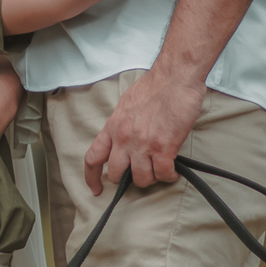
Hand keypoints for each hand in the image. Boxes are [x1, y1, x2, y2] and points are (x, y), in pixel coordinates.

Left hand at [83, 65, 206, 191]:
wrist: (174, 77)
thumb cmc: (154, 86)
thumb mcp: (126, 105)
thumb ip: (121, 124)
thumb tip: (123, 138)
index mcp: (112, 127)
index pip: (93, 158)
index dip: (91, 178)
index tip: (96, 189)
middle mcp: (124, 139)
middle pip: (116, 174)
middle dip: (127, 179)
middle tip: (139, 174)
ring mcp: (143, 144)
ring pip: (141, 179)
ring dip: (150, 178)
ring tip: (158, 171)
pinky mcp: (164, 147)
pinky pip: (163, 174)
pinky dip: (168, 176)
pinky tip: (172, 171)